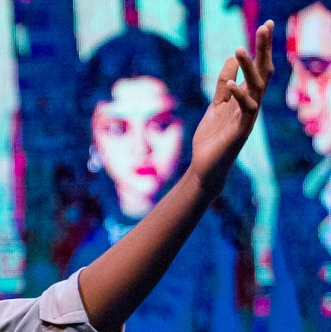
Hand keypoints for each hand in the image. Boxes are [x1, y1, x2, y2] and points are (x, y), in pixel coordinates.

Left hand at [188, 21, 272, 190]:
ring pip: (255, 87)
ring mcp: (247, 117)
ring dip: (248, 68)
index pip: (258, 67)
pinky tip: (231, 84)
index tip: (265, 25)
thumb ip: (224, 84)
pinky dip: (239, 96)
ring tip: (240, 49)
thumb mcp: (216, 104)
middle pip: (262, 72)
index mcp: (246, 96)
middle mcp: (251, 104)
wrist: (205, 166)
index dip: (261, 47)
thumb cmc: (212, 137)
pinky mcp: (241, 130)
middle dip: (263, 49)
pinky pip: (245, 110)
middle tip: (265, 26)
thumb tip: (233, 57)